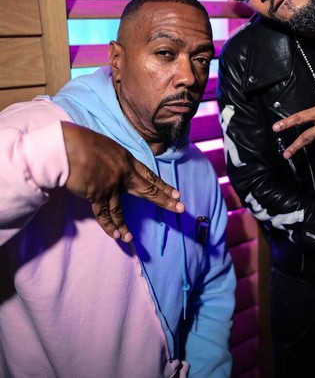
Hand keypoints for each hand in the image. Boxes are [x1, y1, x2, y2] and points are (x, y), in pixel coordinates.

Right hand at [62, 122, 184, 242]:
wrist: (66, 147)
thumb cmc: (81, 142)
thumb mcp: (106, 146)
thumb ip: (113, 160)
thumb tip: (113, 168)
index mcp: (127, 159)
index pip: (149, 174)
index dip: (162, 185)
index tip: (176, 193)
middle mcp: (124, 173)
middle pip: (148, 190)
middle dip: (165, 201)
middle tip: (181, 209)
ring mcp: (112, 186)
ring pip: (121, 210)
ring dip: (125, 226)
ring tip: (130, 239)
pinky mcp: (98, 195)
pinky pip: (105, 214)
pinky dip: (109, 226)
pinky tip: (115, 235)